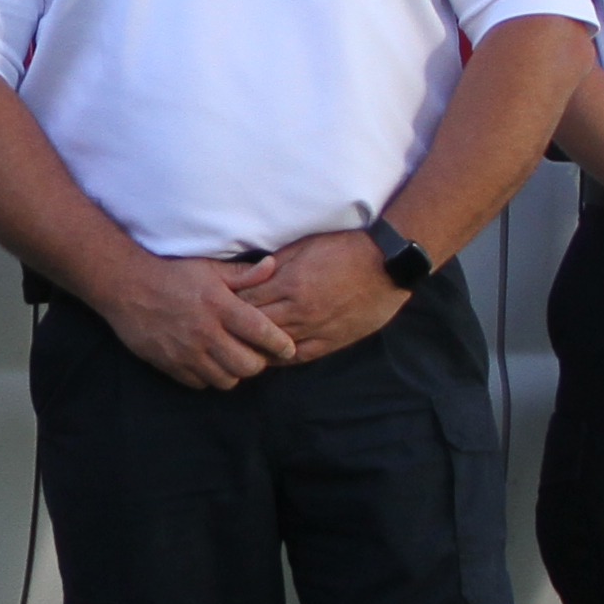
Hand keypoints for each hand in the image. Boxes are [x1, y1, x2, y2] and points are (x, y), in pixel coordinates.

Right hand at [94, 254, 301, 390]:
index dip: (280, 344)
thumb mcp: (209, 267)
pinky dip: (209, 376)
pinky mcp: (170, 364)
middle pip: (248, 365)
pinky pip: (200, 383)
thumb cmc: (171, 272)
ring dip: (233, 372)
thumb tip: (272, 266)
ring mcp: (186, 352)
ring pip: (226, 380)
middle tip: (256, 353)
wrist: (126, 286)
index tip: (288, 347)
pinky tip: (208, 362)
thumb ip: (243, 273)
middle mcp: (205, 332)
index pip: (262, 333)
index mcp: (220, 305)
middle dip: (258, 362)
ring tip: (231, 358)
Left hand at [229, 228, 412, 365]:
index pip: (247, 300)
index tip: (216, 305)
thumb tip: (252, 273)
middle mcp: (299, 310)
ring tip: (237, 346)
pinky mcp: (332, 341)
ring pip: (274, 346)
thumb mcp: (306, 245)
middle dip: (235, 328)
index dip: (229, 304)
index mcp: (290, 282)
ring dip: (255, 346)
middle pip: (255, 326)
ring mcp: (316, 328)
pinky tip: (268, 357)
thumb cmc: (347, 247)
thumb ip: (277, 262)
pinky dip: (280, 358)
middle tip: (219, 330)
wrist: (388, 264)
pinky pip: (299, 356)